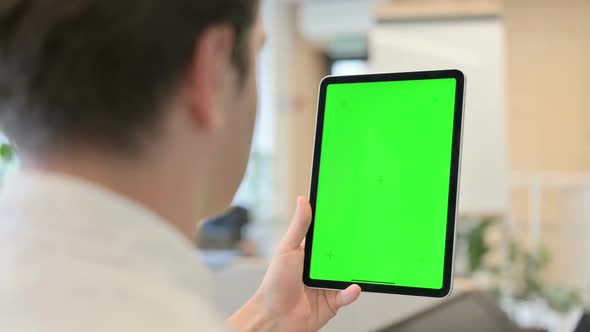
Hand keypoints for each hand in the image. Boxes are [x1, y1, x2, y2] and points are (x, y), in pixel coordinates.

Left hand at [229, 196, 360, 331]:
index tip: (350, 215)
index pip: (328, 238)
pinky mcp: (333, 302)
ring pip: (347, 274)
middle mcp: (320, 269)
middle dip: (352, 248)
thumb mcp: (287, 249)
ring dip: (355, 270)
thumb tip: (303, 200)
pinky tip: (354, 286)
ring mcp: (327, 285)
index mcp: (310, 254)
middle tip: (364, 238)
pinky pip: (347, 295)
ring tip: (363, 262)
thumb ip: (299, 226)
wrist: (274, 317)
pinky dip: (352, 292)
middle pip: (342, 255)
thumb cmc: (275, 284)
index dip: (338, 227)